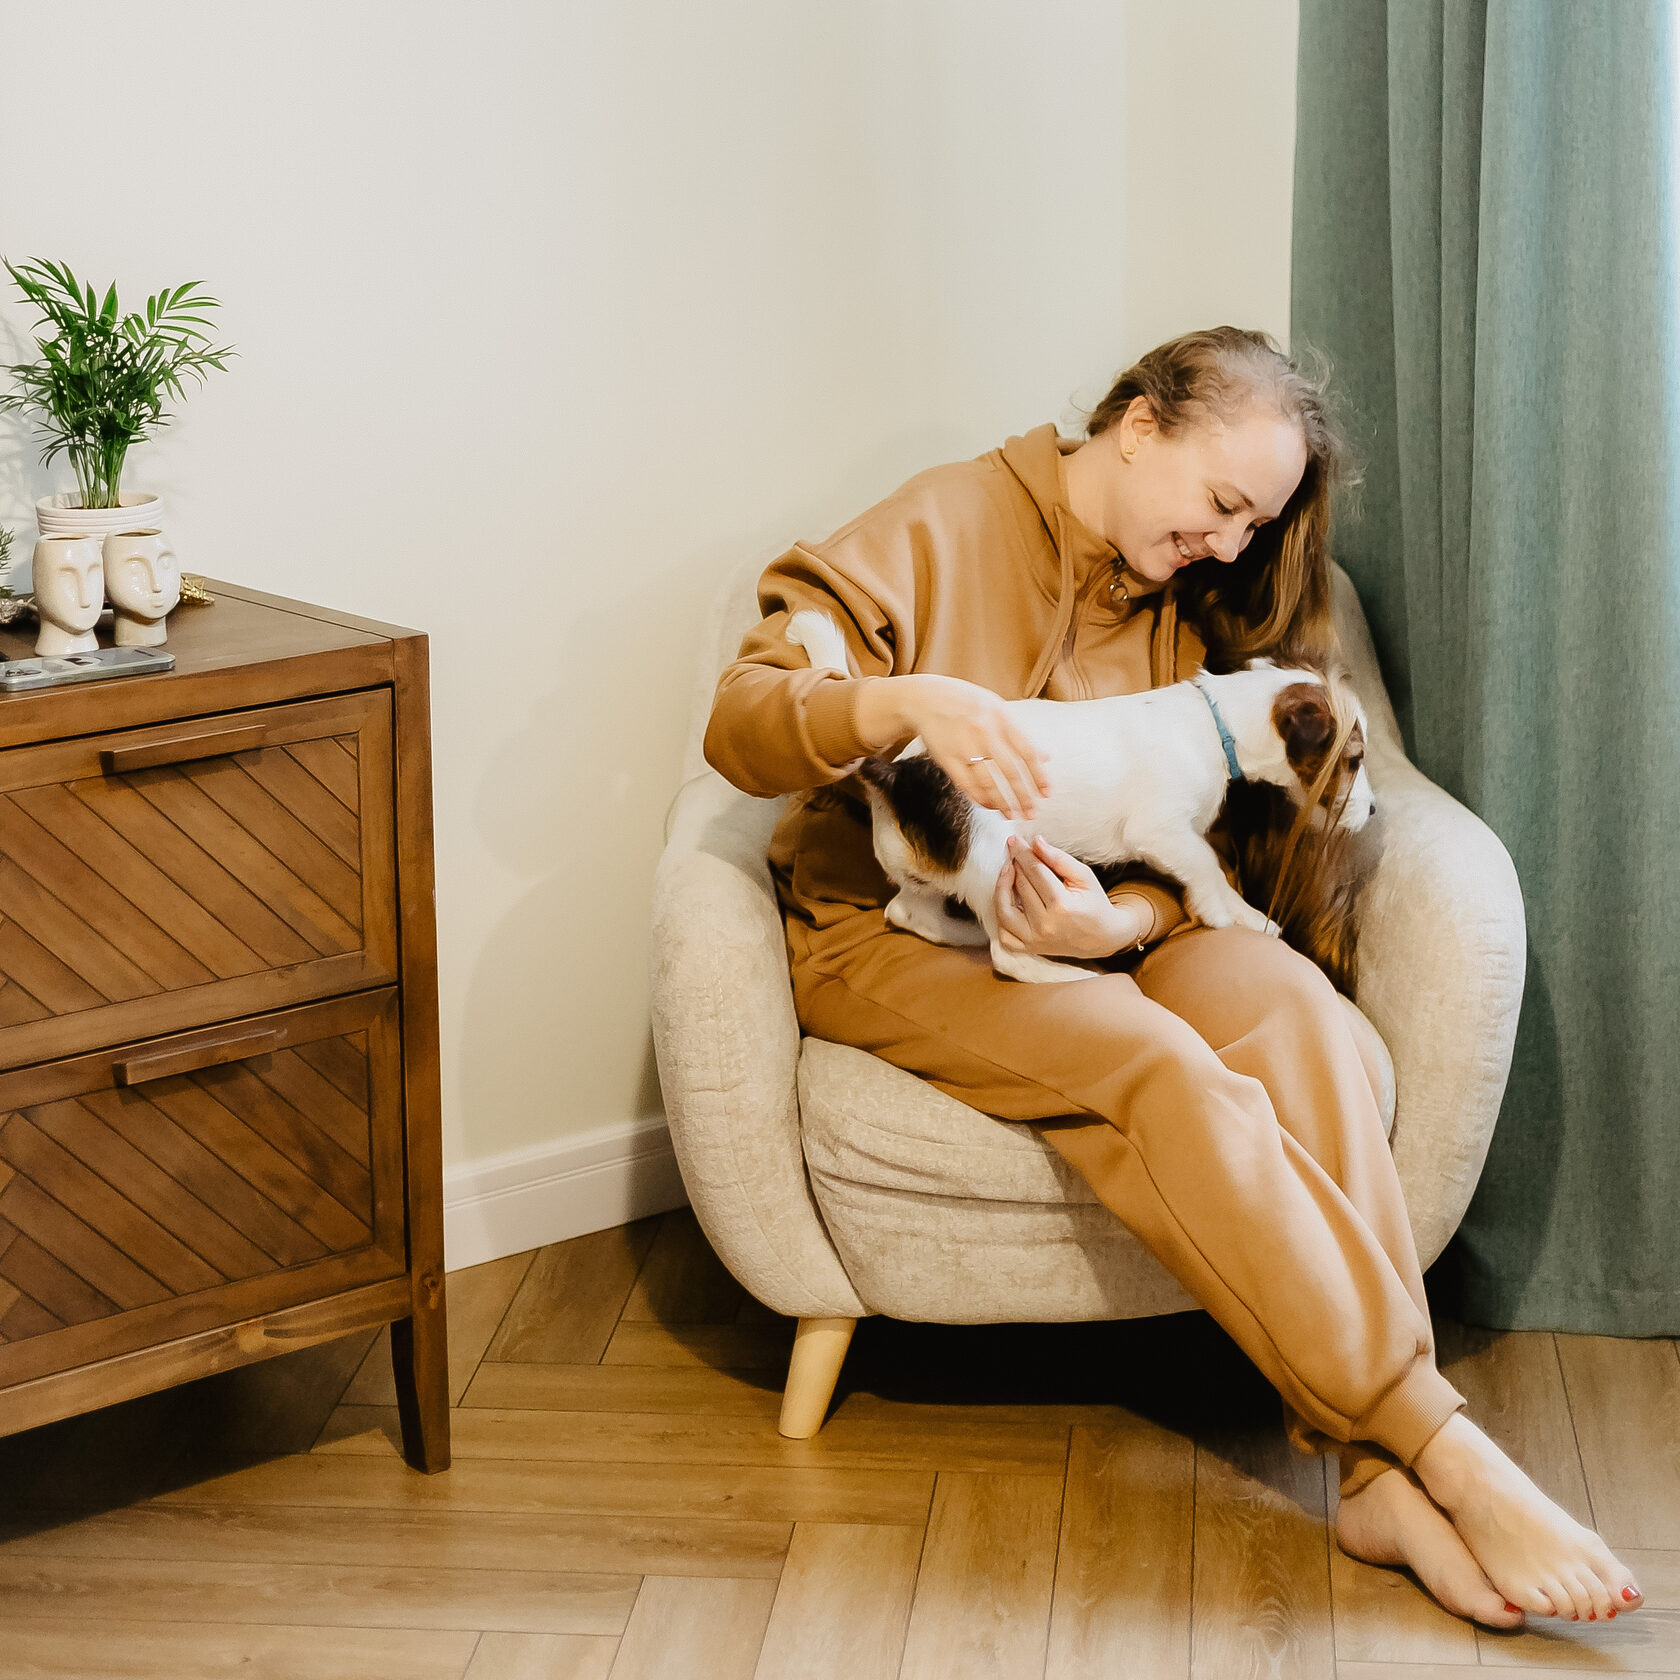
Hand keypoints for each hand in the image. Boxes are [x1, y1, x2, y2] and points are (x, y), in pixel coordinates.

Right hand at [855, 673, 1048, 818]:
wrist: (924, 698)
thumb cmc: (965, 702)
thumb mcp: (996, 708)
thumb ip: (1020, 733)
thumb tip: (1046, 757)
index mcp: (1001, 717)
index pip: (1027, 752)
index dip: (1039, 776)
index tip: (1046, 794)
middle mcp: (984, 732)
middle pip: (1010, 771)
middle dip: (1024, 796)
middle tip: (1031, 813)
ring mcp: (964, 746)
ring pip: (989, 782)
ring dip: (1003, 803)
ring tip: (1013, 815)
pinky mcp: (947, 758)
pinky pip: (967, 784)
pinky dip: (981, 798)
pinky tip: (991, 806)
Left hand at [994, 835, 1143, 959]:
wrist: (1102, 937)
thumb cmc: (1094, 903)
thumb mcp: (1084, 877)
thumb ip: (1060, 859)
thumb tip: (1036, 842)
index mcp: (1062, 906)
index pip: (1036, 872)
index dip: (1023, 853)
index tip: (1015, 840)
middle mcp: (1045, 925)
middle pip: (1021, 887)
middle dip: (1015, 864)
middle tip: (1013, 850)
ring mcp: (1035, 940)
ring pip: (1004, 910)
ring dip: (1001, 887)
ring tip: (1007, 870)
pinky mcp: (1029, 948)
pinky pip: (1004, 934)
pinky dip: (1001, 916)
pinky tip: (1007, 899)